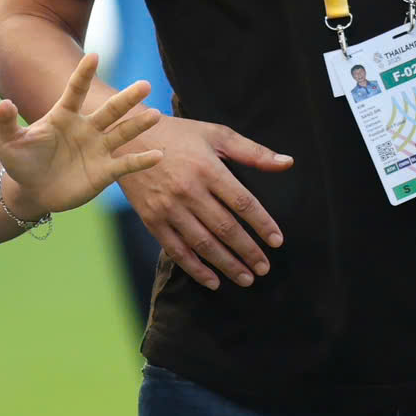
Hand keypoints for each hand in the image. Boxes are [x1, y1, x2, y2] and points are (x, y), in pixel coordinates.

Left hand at [0, 54, 162, 216]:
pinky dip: (142, 161)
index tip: (94, 56)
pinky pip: (126, 164)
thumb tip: (3, 104)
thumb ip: (5, 122)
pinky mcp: (104, 172)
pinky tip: (159, 156)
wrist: (32, 191)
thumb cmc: (21, 161)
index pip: (76, 91)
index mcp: (64, 116)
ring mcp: (97, 149)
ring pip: (122, 133)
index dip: (84, 74)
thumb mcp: (7, 142)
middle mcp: (86, 128)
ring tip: (155, 115)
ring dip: (138, 125)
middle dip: (127, 98)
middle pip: (110, 110)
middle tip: (146, 85)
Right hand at [118, 117, 296, 289]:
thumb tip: (287, 163)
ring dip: (227, 264)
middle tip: (264, 268)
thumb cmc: (179, 135)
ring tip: (246, 278)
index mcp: (208, 168)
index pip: (243, 202)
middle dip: (248, 251)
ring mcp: (168, 208)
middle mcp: (188, 190)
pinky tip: (213, 281)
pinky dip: (195, 269)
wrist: (128, 140)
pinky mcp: (152, 220)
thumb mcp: (216, 134)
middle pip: (225, 228)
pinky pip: (176, 250)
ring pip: (203, 243)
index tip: (277, 241)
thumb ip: (253, 152)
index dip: (262, 224)